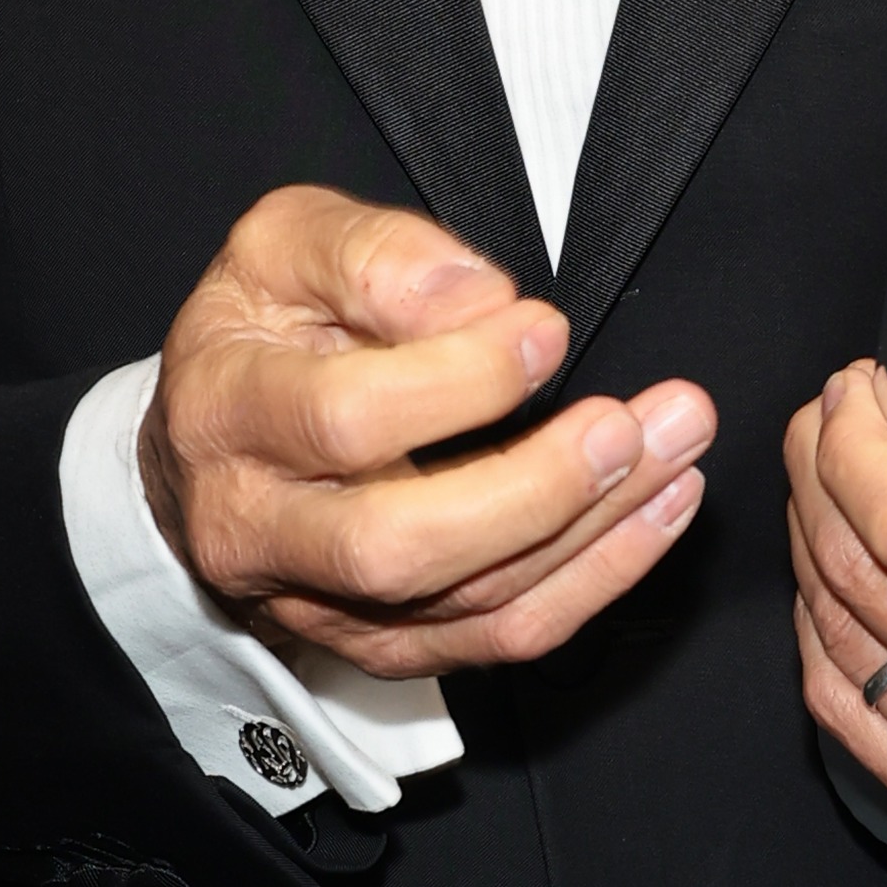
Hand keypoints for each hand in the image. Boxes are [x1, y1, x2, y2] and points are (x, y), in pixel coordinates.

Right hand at [140, 185, 714, 679]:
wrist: (212, 431)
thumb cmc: (263, 322)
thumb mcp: (285, 243)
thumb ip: (374, 253)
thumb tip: (477, 301)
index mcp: (228, 412)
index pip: (345, 417)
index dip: (457, 380)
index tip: (543, 329)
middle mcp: (258, 527)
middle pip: (399, 545)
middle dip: (535, 489)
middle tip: (627, 426)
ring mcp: (318, 603)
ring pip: (464, 603)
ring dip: (592, 534)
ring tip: (674, 453)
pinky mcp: (378, 643)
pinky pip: (493, 639)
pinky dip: (590, 583)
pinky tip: (654, 513)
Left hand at [783, 304, 886, 886]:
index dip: (850, 445)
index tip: (853, 387)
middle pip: (854, 577)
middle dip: (817, 475)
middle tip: (828, 417)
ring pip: (836, 647)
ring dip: (811, 549)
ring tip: (824, 481)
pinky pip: (852, 724)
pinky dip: (822, 643)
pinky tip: (833, 584)